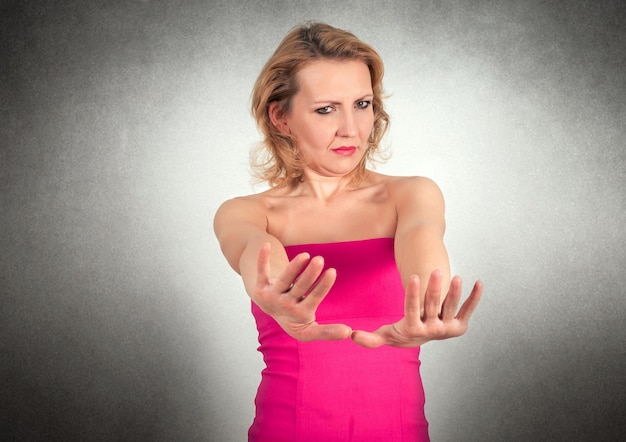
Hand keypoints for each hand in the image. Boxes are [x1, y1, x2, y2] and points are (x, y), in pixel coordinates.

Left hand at [253, 243, 351, 340]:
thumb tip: (349, 332)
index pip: (314, 299)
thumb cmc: (297, 317)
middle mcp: (284, 307)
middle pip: (299, 288)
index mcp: (299, 315)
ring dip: (293, 267)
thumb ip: (328, 332)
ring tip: (305, 255)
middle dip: (309, 274)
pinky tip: (266, 245)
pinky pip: (261, 272)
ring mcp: (271, 297)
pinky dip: (262, 259)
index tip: (333, 271)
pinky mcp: (260, 288)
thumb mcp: (311, 329)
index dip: (323, 287)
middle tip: (320, 260)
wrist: (272, 311)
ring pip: (283, 279)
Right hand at [351, 270, 481, 347]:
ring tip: (457, 276)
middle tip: (436, 271)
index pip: (412, 310)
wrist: (422, 339)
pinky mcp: (460, 325)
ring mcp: (447, 328)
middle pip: (433, 306)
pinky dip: (474, 298)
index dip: (413, 294)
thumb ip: (371, 338)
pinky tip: (479, 283)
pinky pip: (468, 310)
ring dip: (455, 292)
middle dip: (434, 288)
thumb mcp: (386, 335)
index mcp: (413, 330)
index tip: (413, 277)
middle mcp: (432, 330)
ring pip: (451, 307)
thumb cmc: (401, 332)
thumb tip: (352, 336)